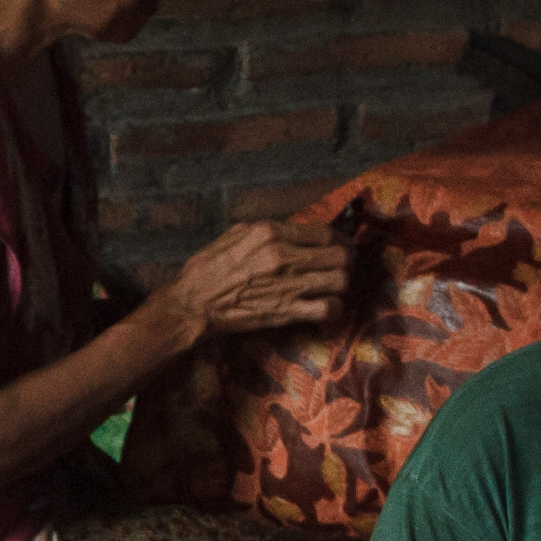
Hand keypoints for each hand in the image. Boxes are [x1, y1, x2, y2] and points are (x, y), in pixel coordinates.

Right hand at [151, 217, 355, 348]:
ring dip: (341, 285)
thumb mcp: (236, 234)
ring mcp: (287, 285)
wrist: (195, 304)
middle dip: (345, 261)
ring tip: (333, 287)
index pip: (324, 232)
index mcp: (270, 232)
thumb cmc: (210, 268)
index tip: (340, 246)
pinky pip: (328, 309)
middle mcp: (283, 256)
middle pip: (339, 255)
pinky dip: (333, 309)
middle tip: (341, 267)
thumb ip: (268, 229)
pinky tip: (326, 307)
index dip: (339, 240)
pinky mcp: (286, 311)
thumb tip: (294, 228)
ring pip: (340, 280)